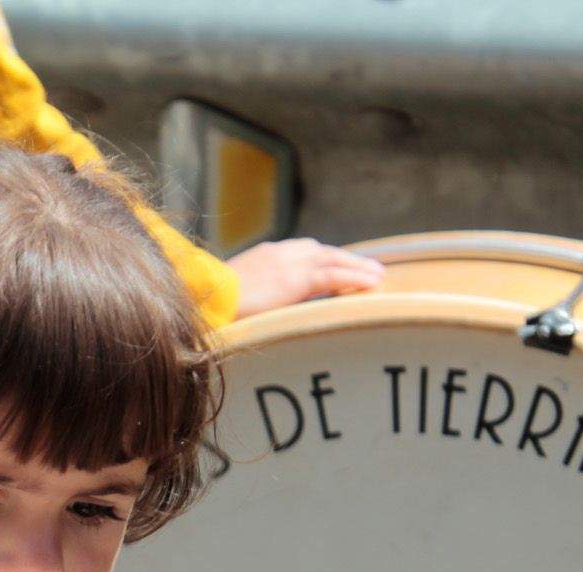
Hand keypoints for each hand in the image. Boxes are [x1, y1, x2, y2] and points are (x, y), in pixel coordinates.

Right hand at [226, 237, 385, 318]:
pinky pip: (335, 276)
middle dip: (344, 259)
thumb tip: (259, 308)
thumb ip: (253, 294)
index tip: (335, 265)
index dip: (321, 259)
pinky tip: (372, 283)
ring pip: (333, 261)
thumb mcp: (233, 294)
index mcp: (263, 255)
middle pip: (321, 252)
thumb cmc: (212, 304)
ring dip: (357, 267)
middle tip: (366, 267)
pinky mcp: (297, 279)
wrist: (206, 299)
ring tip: (377, 275)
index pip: (300, 252)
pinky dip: (356, 277)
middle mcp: (280, 253)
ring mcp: (289, 263)